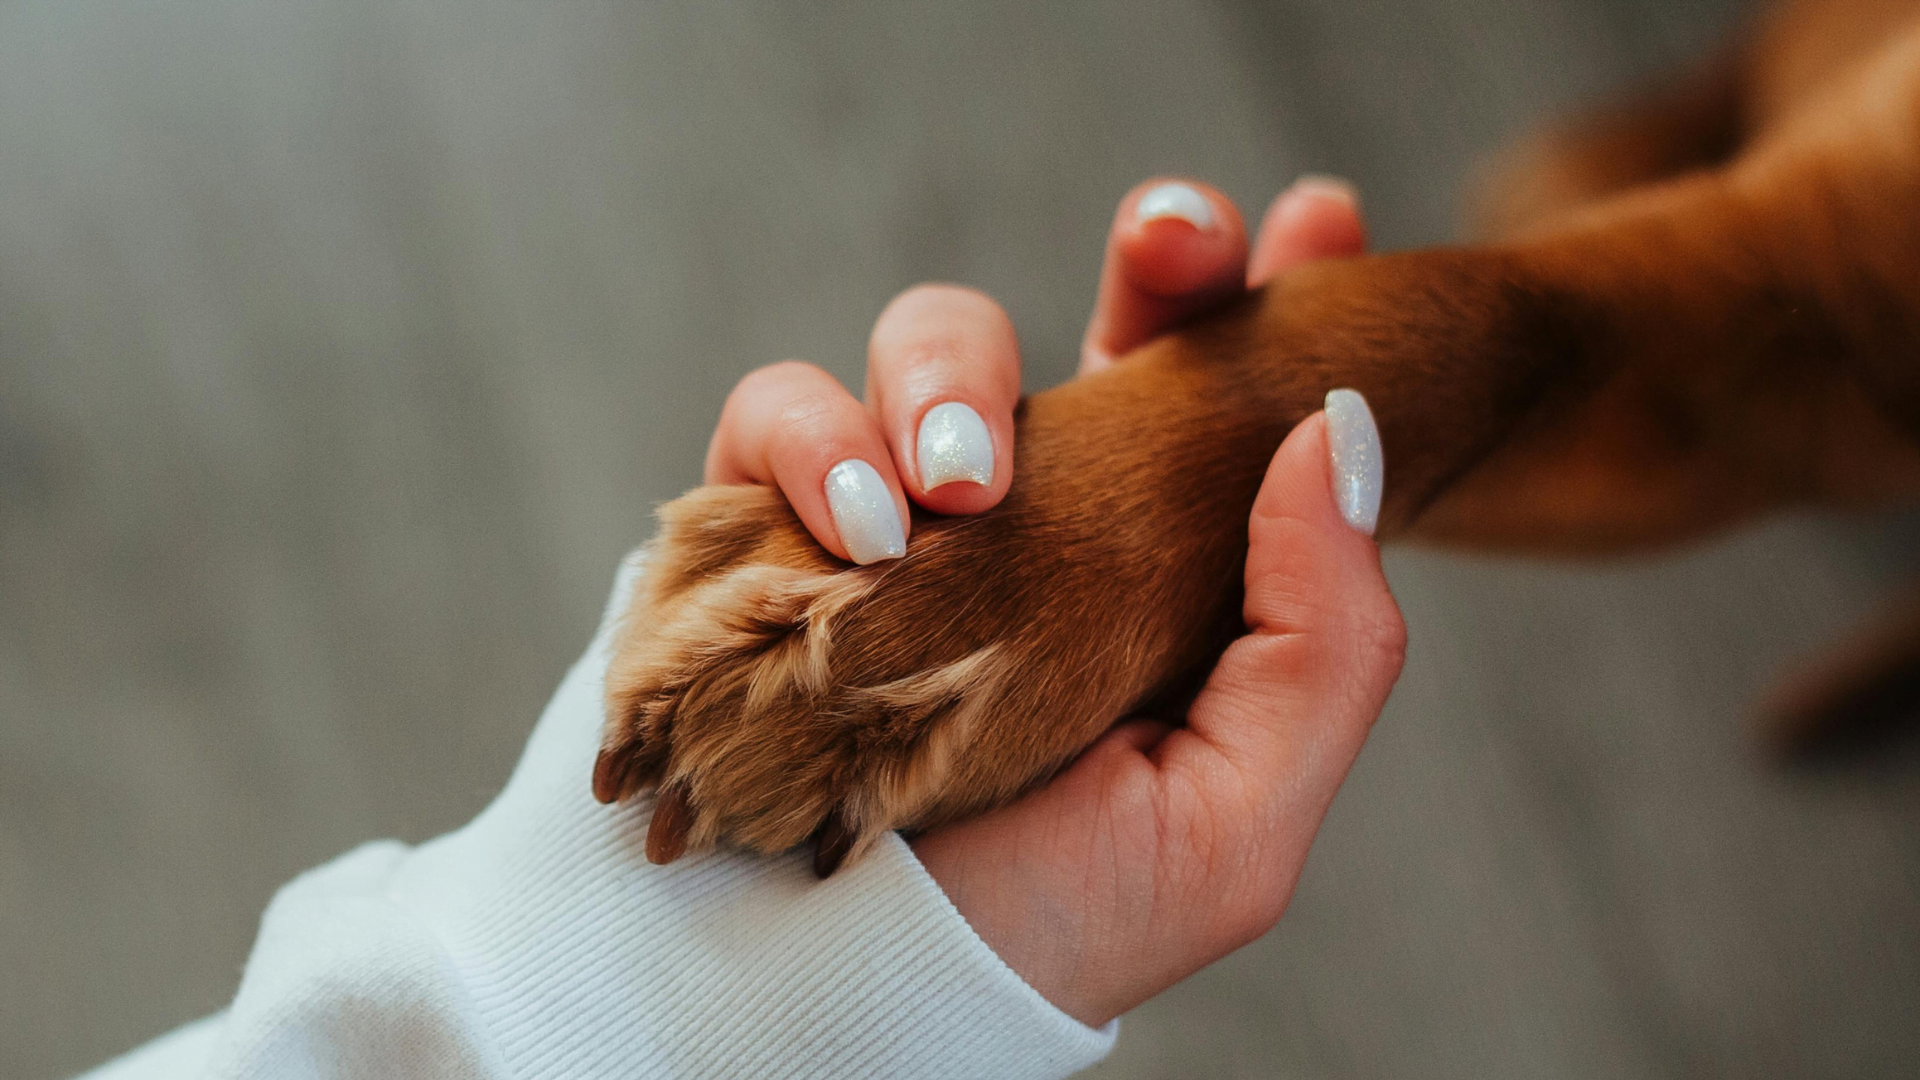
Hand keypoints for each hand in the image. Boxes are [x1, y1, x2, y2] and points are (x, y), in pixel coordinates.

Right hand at [705, 176, 1394, 1026]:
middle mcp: (1032, 524)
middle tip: (1176, 239)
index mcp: (1154, 573)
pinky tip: (856, 526)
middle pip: (1098, 325)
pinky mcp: (767, 525)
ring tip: (951, 487)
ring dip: (948, 371)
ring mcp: (898, 514)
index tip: (1320, 218)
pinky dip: (809, 440)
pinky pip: (776, 411)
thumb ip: (1322, 644)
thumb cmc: (1036, 926)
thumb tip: (1339, 432)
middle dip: (1153, 257)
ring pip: (928, 340)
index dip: (1269, 299)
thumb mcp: (1232, 824)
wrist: (831, 1000)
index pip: (1224, 406)